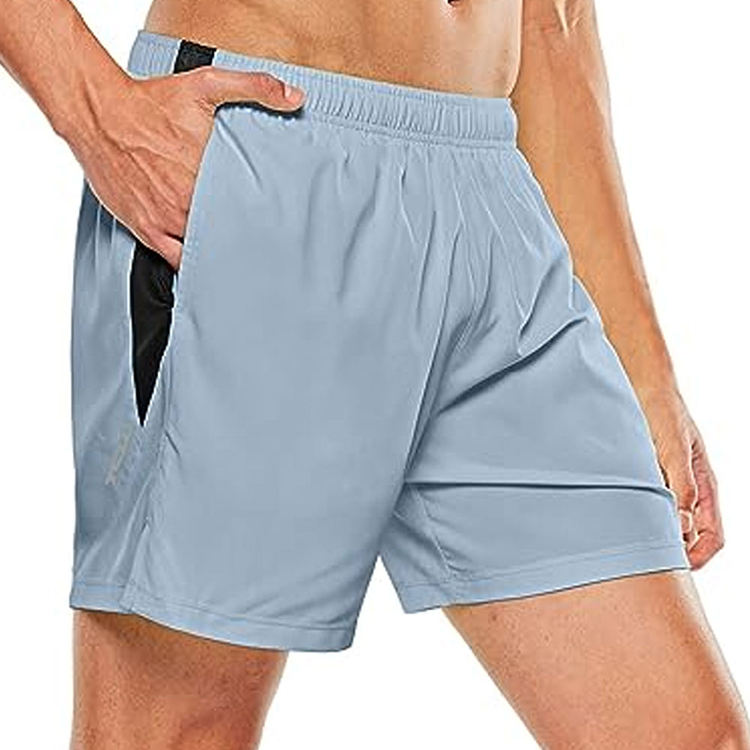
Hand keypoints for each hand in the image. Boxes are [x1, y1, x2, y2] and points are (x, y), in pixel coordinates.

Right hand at [65, 67, 304, 268]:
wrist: (99, 112)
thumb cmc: (150, 101)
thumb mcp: (206, 83)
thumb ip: (254, 87)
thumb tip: (295, 96)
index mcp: (209, 174)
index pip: (248, 208)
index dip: (265, 218)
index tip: (279, 225)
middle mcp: (188, 202)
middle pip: (228, 232)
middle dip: (244, 239)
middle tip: (263, 247)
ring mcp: (167, 219)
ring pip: (203, 251)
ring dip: (219, 255)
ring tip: (238, 261)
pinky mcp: (146, 228)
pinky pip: (173, 260)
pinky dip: (189, 268)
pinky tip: (205, 272)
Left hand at [638, 386, 722, 569]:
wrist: (640, 384)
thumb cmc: (662, 410)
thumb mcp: (674, 448)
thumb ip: (682, 485)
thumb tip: (685, 526)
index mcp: (704, 486)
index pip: (712, 537)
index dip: (697, 557)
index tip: (674, 568)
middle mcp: (687, 489)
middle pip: (687, 536)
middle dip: (671, 553)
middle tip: (643, 564)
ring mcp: (666, 484)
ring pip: (664, 523)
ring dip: (651, 536)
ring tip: (627, 545)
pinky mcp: (644, 476)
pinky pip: (645, 506)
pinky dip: (634, 517)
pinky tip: (616, 520)